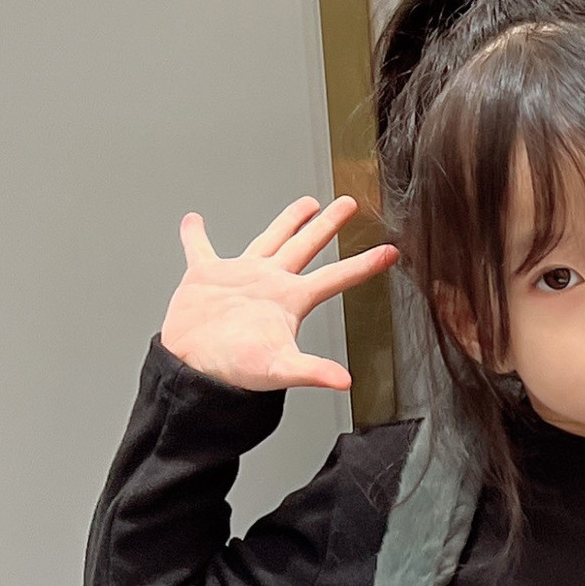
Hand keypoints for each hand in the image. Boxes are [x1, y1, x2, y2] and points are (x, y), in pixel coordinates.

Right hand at [159, 195, 400, 391]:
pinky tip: (194, 221)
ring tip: (307, 203)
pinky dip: (195, 236)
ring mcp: (240, 277)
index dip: (364, 264)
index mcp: (290, 300)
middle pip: (307, 246)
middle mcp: (271, 284)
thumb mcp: (279, 369)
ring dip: (288, 221)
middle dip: (329, 224)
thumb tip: (344, 381)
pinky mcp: (206, 276)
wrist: (193, 370)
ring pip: (270, 239)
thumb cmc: (233, 370)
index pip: (336, 277)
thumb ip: (312, 371)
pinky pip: (201, 249)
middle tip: (349, 204)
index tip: (391, 252)